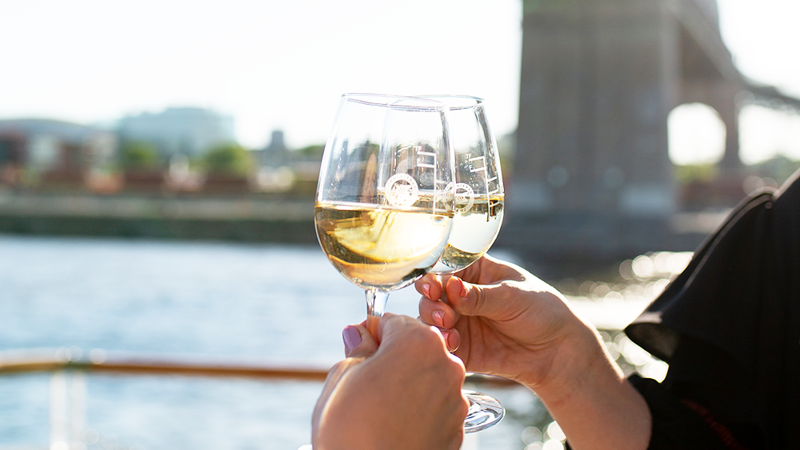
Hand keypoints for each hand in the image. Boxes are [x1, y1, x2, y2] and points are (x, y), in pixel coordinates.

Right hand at [312, 314, 468, 449]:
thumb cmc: (351, 429)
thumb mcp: (342, 378)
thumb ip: (357, 349)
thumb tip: (357, 334)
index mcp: (418, 342)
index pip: (393, 321)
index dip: (371, 333)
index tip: (357, 346)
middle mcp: (447, 365)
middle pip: (416, 347)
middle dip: (392, 357)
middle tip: (364, 379)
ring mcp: (456, 399)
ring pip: (428, 377)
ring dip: (407, 383)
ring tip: (378, 407)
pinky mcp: (458, 429)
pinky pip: (436, 406)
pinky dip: (418, 409)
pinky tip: (395, 424)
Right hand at [416, 254, 590, 389]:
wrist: (556, 350)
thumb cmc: (541, 310)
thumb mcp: (512, 296)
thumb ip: (480, 296)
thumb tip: (451, 288)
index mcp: (475, 271)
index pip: (444, 268)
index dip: (433, 276)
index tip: (433, 287)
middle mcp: (461, 294)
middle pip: (431, 293)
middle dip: (432, 302)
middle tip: (444, 314)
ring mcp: (459, 321)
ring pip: (430, 319)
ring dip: (433, 322)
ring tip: (448, 328)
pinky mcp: (461, 347)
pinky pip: (441, 344)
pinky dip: (441, 344)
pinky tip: (452, 344)